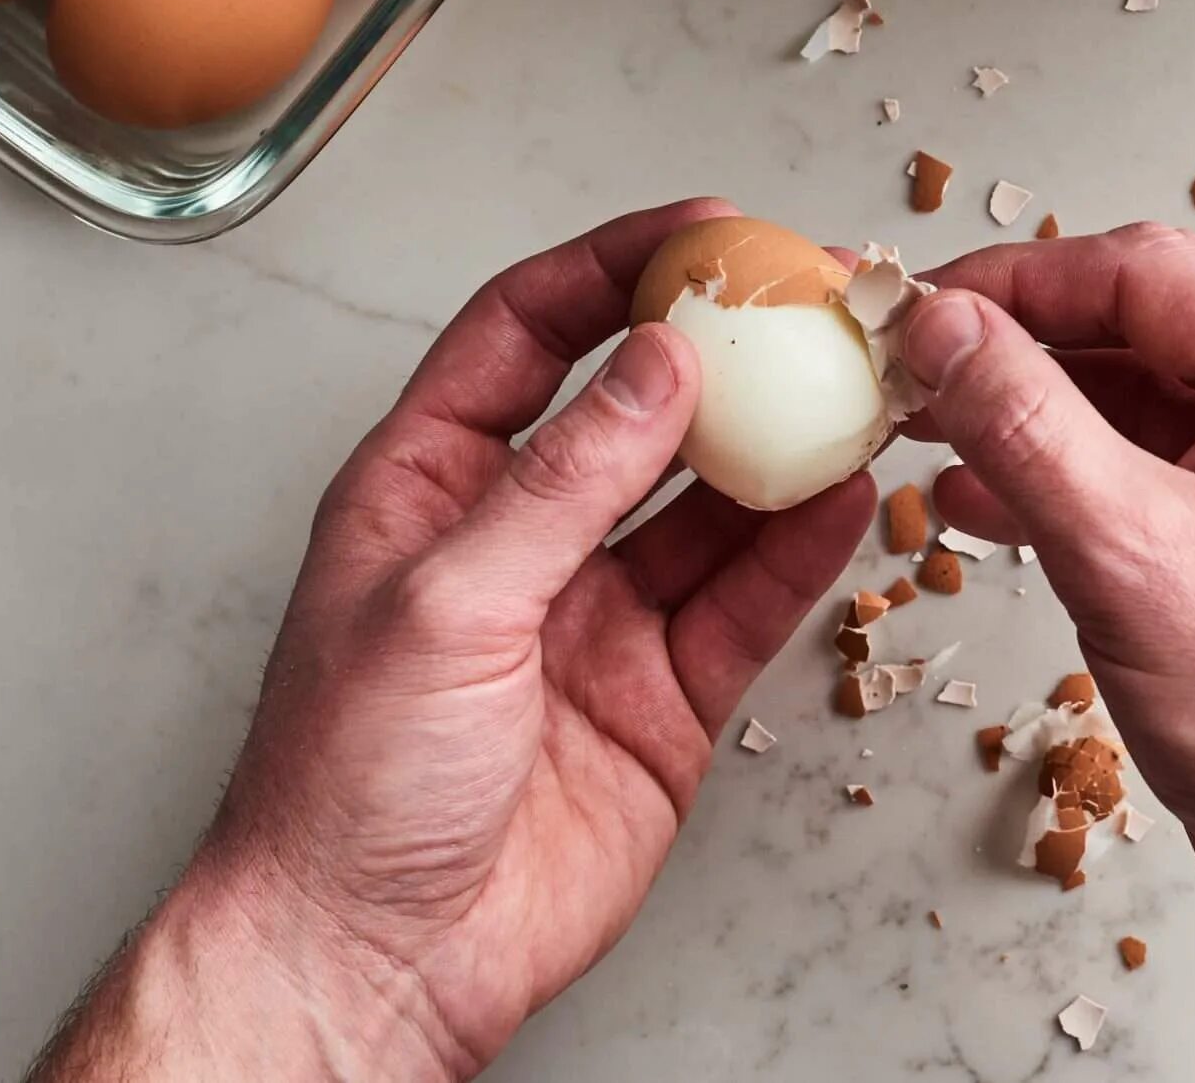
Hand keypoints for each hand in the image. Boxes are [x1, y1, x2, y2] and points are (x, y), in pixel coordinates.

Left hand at [29, 201, 873, 1081]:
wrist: (376, 962)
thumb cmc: (342, 790)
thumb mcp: (442, 604)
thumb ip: (563, 483)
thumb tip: (655, 367)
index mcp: (431, 486)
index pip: (527, 332)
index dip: (614, 269)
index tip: (704, 231)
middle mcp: (523, 538)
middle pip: (640, 406)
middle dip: (726, 350)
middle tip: (807, 305)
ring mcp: (601, 615)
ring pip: (712, 502)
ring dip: (781, 445)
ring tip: (852, 390)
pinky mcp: (666, 695)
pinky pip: (748, 600)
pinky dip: (803, 550)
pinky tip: (845, 500)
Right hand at [902, 225, 1194, 1081]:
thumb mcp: (1127, 555)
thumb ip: (1023, 422)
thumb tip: (950, 328)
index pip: (1147, 274)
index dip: (1015, 284)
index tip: (919, 308)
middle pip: (1148, 332)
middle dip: (1021, 355)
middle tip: (914, 373)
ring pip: (1149, 408)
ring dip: (1038, 423)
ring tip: (931, 438)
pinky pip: (1164, 479)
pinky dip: (1078, 485)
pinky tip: (992, 505)